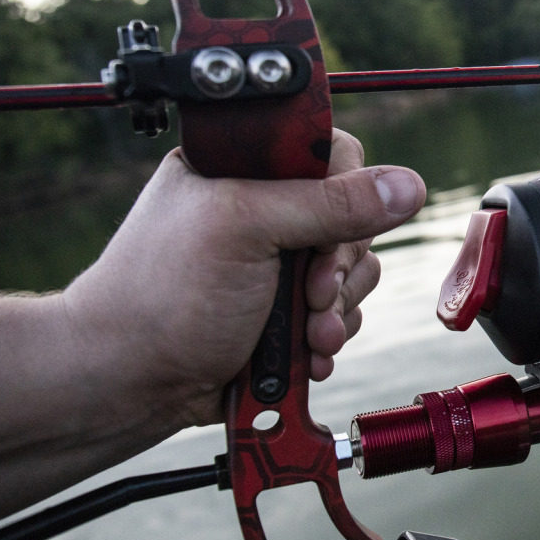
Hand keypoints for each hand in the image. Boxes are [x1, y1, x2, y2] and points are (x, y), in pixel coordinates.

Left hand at [62, 129, 424, 428]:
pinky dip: (331, 336)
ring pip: (354, 270)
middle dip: (340, 266)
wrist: (130, 384)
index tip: (321, 237)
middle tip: (310, 293)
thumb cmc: (162, 297)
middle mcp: (264, 208)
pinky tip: (305, 355)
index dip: (344, 196)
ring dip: (338, 309)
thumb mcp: (248, 229)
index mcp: (241, 165)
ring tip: (307, 336)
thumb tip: (409, 186)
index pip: (332, 156)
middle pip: (353, 218)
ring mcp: (278, 262)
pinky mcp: (287, 309)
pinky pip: (342, 311)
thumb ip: (331, 204)